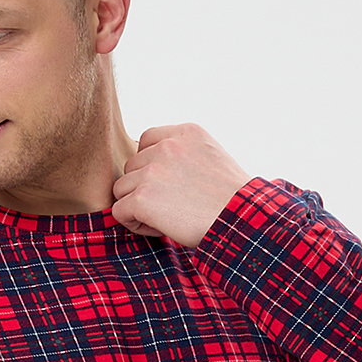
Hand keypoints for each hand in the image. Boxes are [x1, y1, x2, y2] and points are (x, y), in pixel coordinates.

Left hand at [110, 124, 251, 246]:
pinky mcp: (143, 196)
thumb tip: (157, 171)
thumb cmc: (232, 200)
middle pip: (132, 166)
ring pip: (122, 188)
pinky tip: (158, 229)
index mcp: (186, 132)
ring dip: (137, 206)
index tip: (169, 186)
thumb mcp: (212, 158)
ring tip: (164, 218)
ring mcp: (152, 170)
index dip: (151, 166)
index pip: (146, 141)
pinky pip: (120, 211)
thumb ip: (184, 155)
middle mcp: (167, 146)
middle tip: (170, 207)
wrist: (241, 221)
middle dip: (144, 188)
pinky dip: (134, 224)